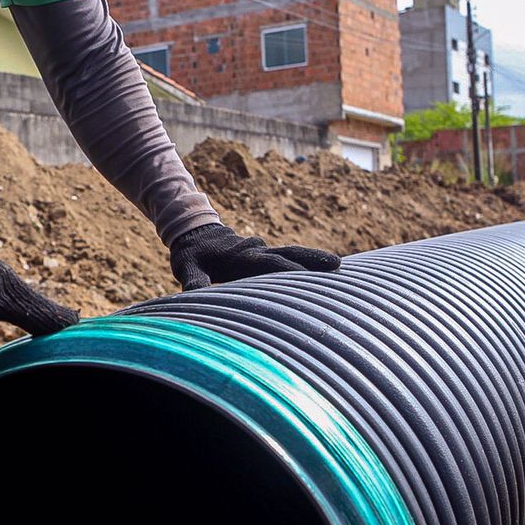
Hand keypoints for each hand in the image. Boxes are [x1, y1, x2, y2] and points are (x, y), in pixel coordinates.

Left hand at [168, 222, 339, 290]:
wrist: (195, 231)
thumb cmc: (190, 255)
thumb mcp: (187, 268)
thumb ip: (193, 280)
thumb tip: (194, 293)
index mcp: (241, 256)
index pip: (268, 264)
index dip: (286, 270)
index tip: (306, 277)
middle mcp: (256, 251)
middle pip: (288, 254)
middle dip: (311, 260)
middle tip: (337, 264)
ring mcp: (262, 251)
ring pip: (292, 254)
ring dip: (313, 259)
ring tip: (338, 265)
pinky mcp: (265, 255)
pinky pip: (288, 258)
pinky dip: (305, 263)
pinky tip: (323, 272)